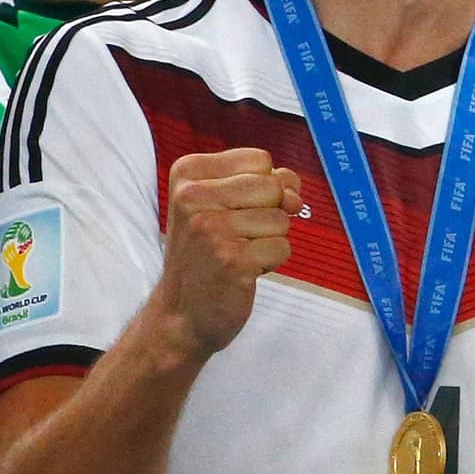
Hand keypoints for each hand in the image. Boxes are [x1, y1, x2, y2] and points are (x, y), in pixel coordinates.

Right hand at [147, 145, 299, 355]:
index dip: (262, 186)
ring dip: (268, 240)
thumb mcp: (220, 204)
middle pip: (273, 187)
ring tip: (236, 253)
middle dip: (268, 213)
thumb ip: (262, 182)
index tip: (234, 210)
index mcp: (187, 173)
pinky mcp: (233, 260)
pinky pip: (283, 247)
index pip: (259, 159)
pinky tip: (242, 271)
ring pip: (281, 218)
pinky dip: (270, 262)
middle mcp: (193, 197)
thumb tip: (294, 190)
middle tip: (235, 236)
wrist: (181, 314)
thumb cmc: (204, 255)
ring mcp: (212, 229)